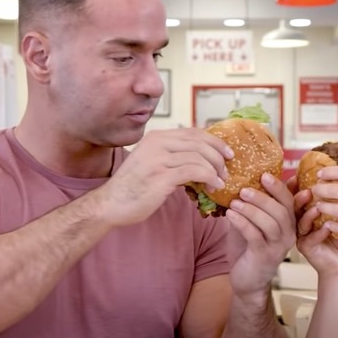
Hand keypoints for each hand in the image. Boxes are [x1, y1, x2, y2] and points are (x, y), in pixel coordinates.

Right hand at [97, 129, 231, 227]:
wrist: (110, 204)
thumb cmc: (132, 188)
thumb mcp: (151, 163)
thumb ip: (172, 156)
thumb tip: (200, 159)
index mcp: (156, 138)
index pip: (193, 132)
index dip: (214, 141)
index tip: (227, 153)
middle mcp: (157, 143)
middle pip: (200, 142)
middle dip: (219, 155)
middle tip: (227, 169)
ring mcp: (158, 159)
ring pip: (200, 157)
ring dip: (215, 170)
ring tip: (219, 182)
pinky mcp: (161, 176)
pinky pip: (195, 171)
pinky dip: (210, 178)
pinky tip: (213, 187)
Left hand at [226, 173, 296, 296]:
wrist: (246, 280)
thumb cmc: (249, 248)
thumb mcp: (252, 222)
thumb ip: (255, 205)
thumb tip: (246, 180)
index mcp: (288, 223)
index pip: (289, 201)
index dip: (279, 187)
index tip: (264, 175)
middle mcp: (288, 234)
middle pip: (282, 211)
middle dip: (263, 197)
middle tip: (244, 188)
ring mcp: (278, 247)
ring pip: (271, 224)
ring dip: (252, 210)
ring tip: (234, 202)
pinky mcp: (264, 257)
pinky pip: (255, 236)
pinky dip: (242, 223)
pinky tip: (230, 215)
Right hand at [294, 186, 337, 275]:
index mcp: (306, 210)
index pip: (298, 195)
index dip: (298, 186)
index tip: (301, 176)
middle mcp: (300, 221)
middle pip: (294, 207)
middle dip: (299, 198)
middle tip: (308, 191)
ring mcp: (301, 235)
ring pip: (300, 222)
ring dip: (308, 214)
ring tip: (317, 208)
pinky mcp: (305, 248)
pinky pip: (309, 238)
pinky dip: (318, 232)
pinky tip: (327, 227)